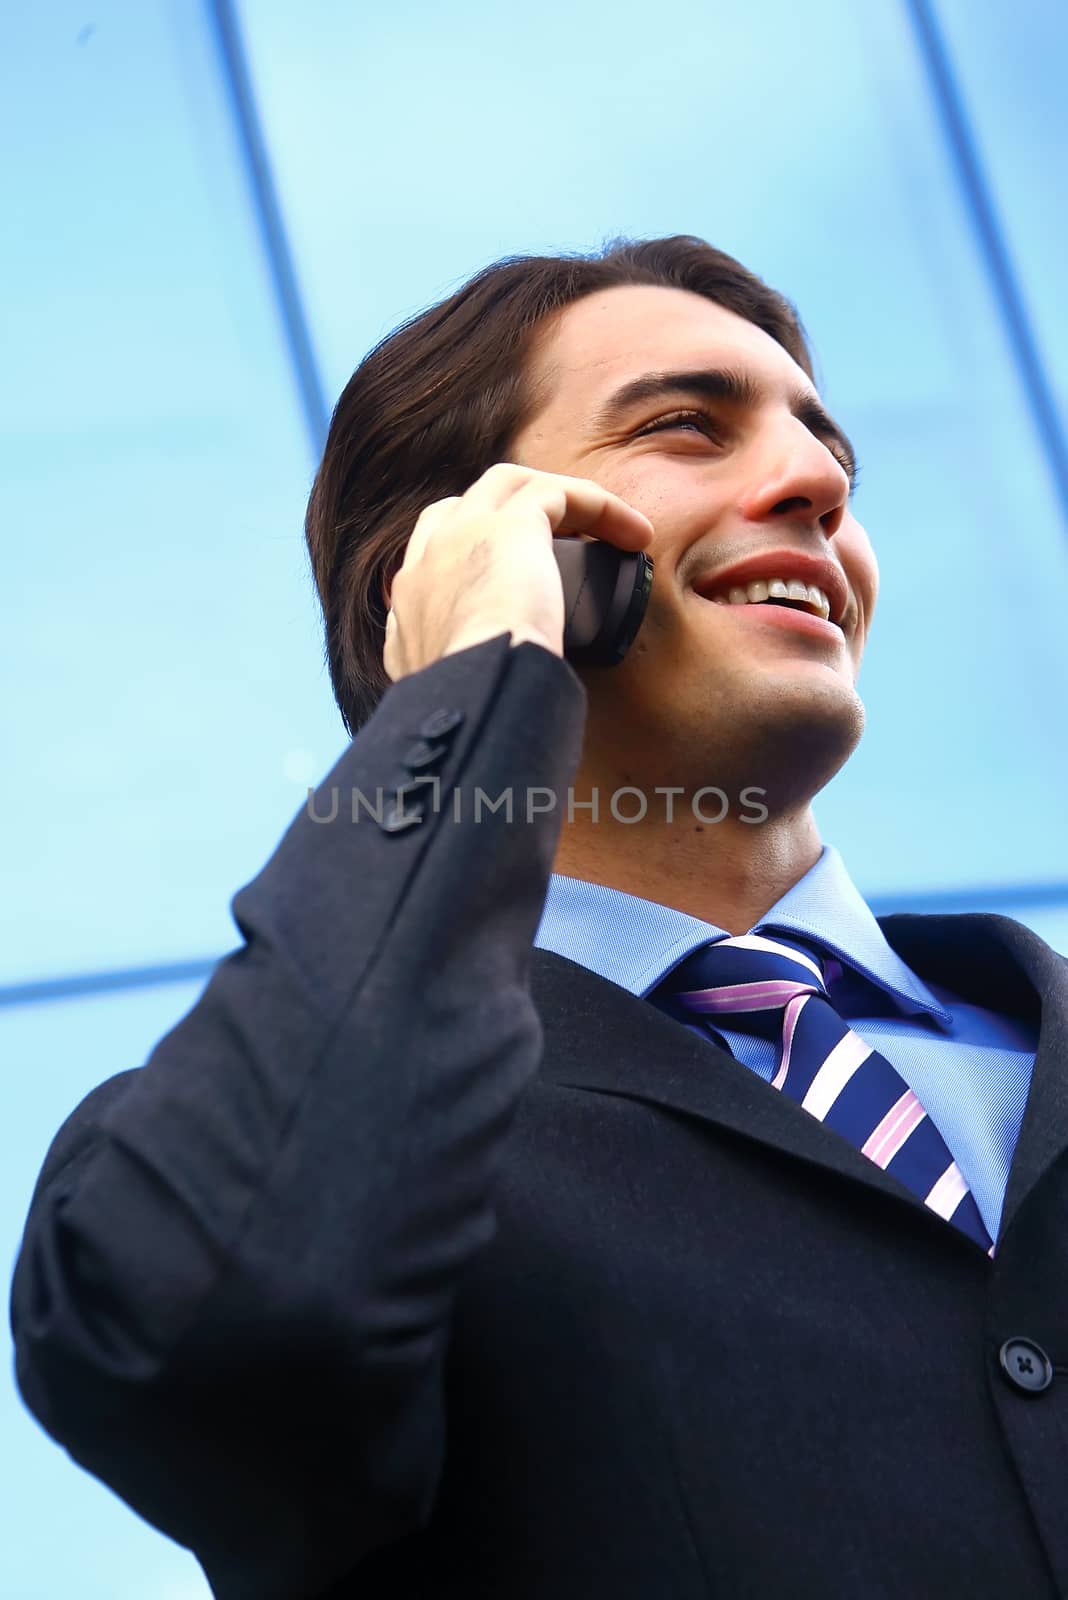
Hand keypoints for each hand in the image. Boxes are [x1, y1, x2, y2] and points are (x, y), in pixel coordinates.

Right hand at [383, 462, 653, 680]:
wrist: (472, 698)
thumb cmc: (470, 714)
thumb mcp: (450, 702)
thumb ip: (460, 688)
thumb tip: (492, 705)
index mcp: (407, 607)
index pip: (430, 556)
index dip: (472, 553)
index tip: (514, 577)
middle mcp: (426, 561)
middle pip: (464, 505)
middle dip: (509, 510)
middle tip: (565, 540)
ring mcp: (461, 535)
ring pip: (510, 487)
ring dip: (561, 501)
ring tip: (614, 532)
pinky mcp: (510, 525)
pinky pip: (558, 494)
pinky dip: (599, 506)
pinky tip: (634, 534)